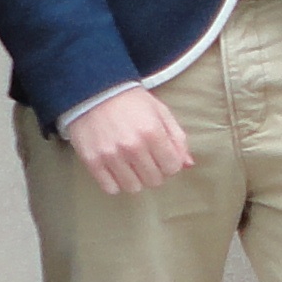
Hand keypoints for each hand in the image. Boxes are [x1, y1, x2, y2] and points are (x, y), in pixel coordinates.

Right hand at [64, 84, 194, 195]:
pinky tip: (116, 169)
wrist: (94, 92)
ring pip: (133, 188)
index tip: (162, 156)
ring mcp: (111, 155)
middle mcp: (132, 146)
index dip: (170, 163)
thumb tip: (188, 165)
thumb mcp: (161, 113)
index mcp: (153, 132)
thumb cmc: (132, 103)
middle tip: (146, 160)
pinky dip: (115, 183)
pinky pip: (110, 188)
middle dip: (154, 172)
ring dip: (135, 179)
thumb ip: (178, 138)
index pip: (172, 168)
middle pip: (154, 181)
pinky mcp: (92, 161)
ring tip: (130, 165)